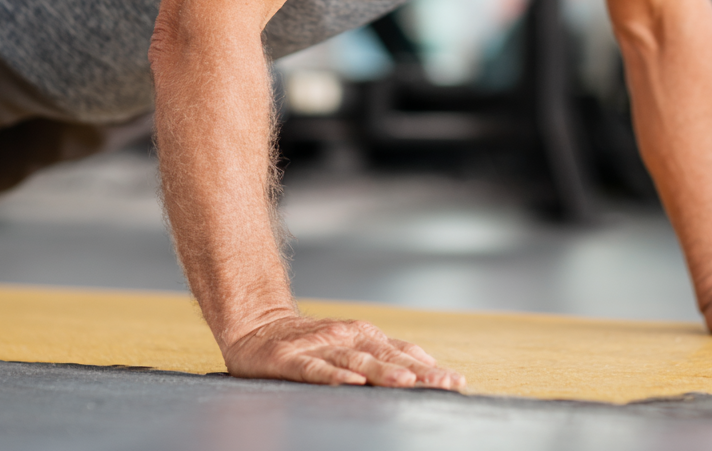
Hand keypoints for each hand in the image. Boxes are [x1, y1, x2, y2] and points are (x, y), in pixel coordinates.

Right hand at [224, 314, 465, 388]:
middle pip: (386, 357)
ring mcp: (319, 347)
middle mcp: (345, 339)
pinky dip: (333, 376)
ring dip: (384, 371)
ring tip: (408, 382)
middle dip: (418, 372)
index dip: (429, 367)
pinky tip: (351, 383)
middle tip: (446, 384)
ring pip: (356, 362)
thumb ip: (381, 356)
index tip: (456, 382)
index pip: (402, 353)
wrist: (255, 326)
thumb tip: (423, 369)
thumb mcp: (348, 346)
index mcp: (362, 338)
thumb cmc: (308, 342)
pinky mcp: (290, 359)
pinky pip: (314, 369)